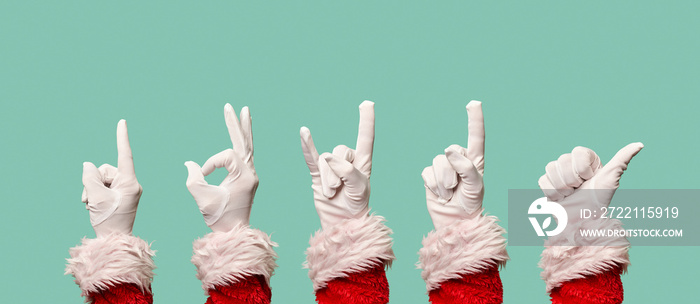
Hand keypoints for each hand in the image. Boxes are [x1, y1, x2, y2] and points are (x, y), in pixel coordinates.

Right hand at [82, 120, 142, 236]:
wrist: (114, 240)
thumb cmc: (108, 220)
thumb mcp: (95, 197)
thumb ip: (90, 178)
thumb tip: (88, 165)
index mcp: (130, 182)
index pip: (125, 155)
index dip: (122, 137)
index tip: (122, 122)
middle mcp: (130, 183)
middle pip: (106, 170)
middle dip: (93, 181)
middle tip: (90, 199)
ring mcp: (126, 189)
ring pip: (102, 178)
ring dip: (92, 189)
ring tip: (92, 204)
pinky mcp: (120, 194)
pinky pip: (103, 186)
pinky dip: (95, 194)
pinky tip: (94, 205)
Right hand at [185, 104, 257, 231]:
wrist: (233, 232)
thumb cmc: (219, 217)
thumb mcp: (202, 198)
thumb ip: (194, 178)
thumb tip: (191, 164)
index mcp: (245, 176)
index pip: (226, 156)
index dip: (211, 162)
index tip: (203, 175)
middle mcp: (251, 173)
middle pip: (243, 142)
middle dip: (235, 124)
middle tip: (230, 106)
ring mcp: (251, 174)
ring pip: (247, 145)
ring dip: (242, 128)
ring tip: (243, 111)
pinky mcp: (246, 177)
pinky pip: (245, 154)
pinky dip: (241, 141)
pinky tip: (240, 131)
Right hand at [300, 100, 373, 228]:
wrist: (342, 223)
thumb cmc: (356, 206)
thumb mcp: (360, 189)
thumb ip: (348, 171)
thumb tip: (329, 158)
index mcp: (363, 162)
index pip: (365, 137)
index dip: (366, 120)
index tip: (367, 103)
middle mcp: (346, 160)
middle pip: (340, 151)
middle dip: (338, 173)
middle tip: (340, 191)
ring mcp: (330, 166)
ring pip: (326, 160)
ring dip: (328, 179)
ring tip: (332, 194)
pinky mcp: (317, 173)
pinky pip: (311, 156)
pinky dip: (307, 145)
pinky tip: (304, 131)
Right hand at [421, 101, 484, 229]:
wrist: (455, 222)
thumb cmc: (471, 205)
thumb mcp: (476, 186)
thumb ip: (466, 167)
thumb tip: (449, 150)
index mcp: (475, 160)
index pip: (476, 136)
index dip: (474, 119)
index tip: (474, 103)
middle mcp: (459, 160)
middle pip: (450, 151)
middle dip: (451, 171)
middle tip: (456, 188)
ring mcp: (443, 167)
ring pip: (437, 161)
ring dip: (442, 181)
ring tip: (448, 193)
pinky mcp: (430, 175)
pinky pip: (427, 172)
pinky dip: (433, 185)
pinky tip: (439, 194)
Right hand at [538, 143, 643, 229]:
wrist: (582, 220)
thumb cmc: (598, 200)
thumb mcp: (610, 179)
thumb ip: (622, 159)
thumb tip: (640, 144)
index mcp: (585, 158)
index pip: (577, 153)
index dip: (583, 170)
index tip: (589, 180)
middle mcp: (570, 161)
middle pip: (562, 161)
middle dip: (572, 180)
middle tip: (579, 189)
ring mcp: (557, 171)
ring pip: (551, 169)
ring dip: (562, 187)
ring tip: (570, 194)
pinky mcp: (546, 182)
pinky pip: (543, 180)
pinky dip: (552, 192)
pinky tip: (561, 197)